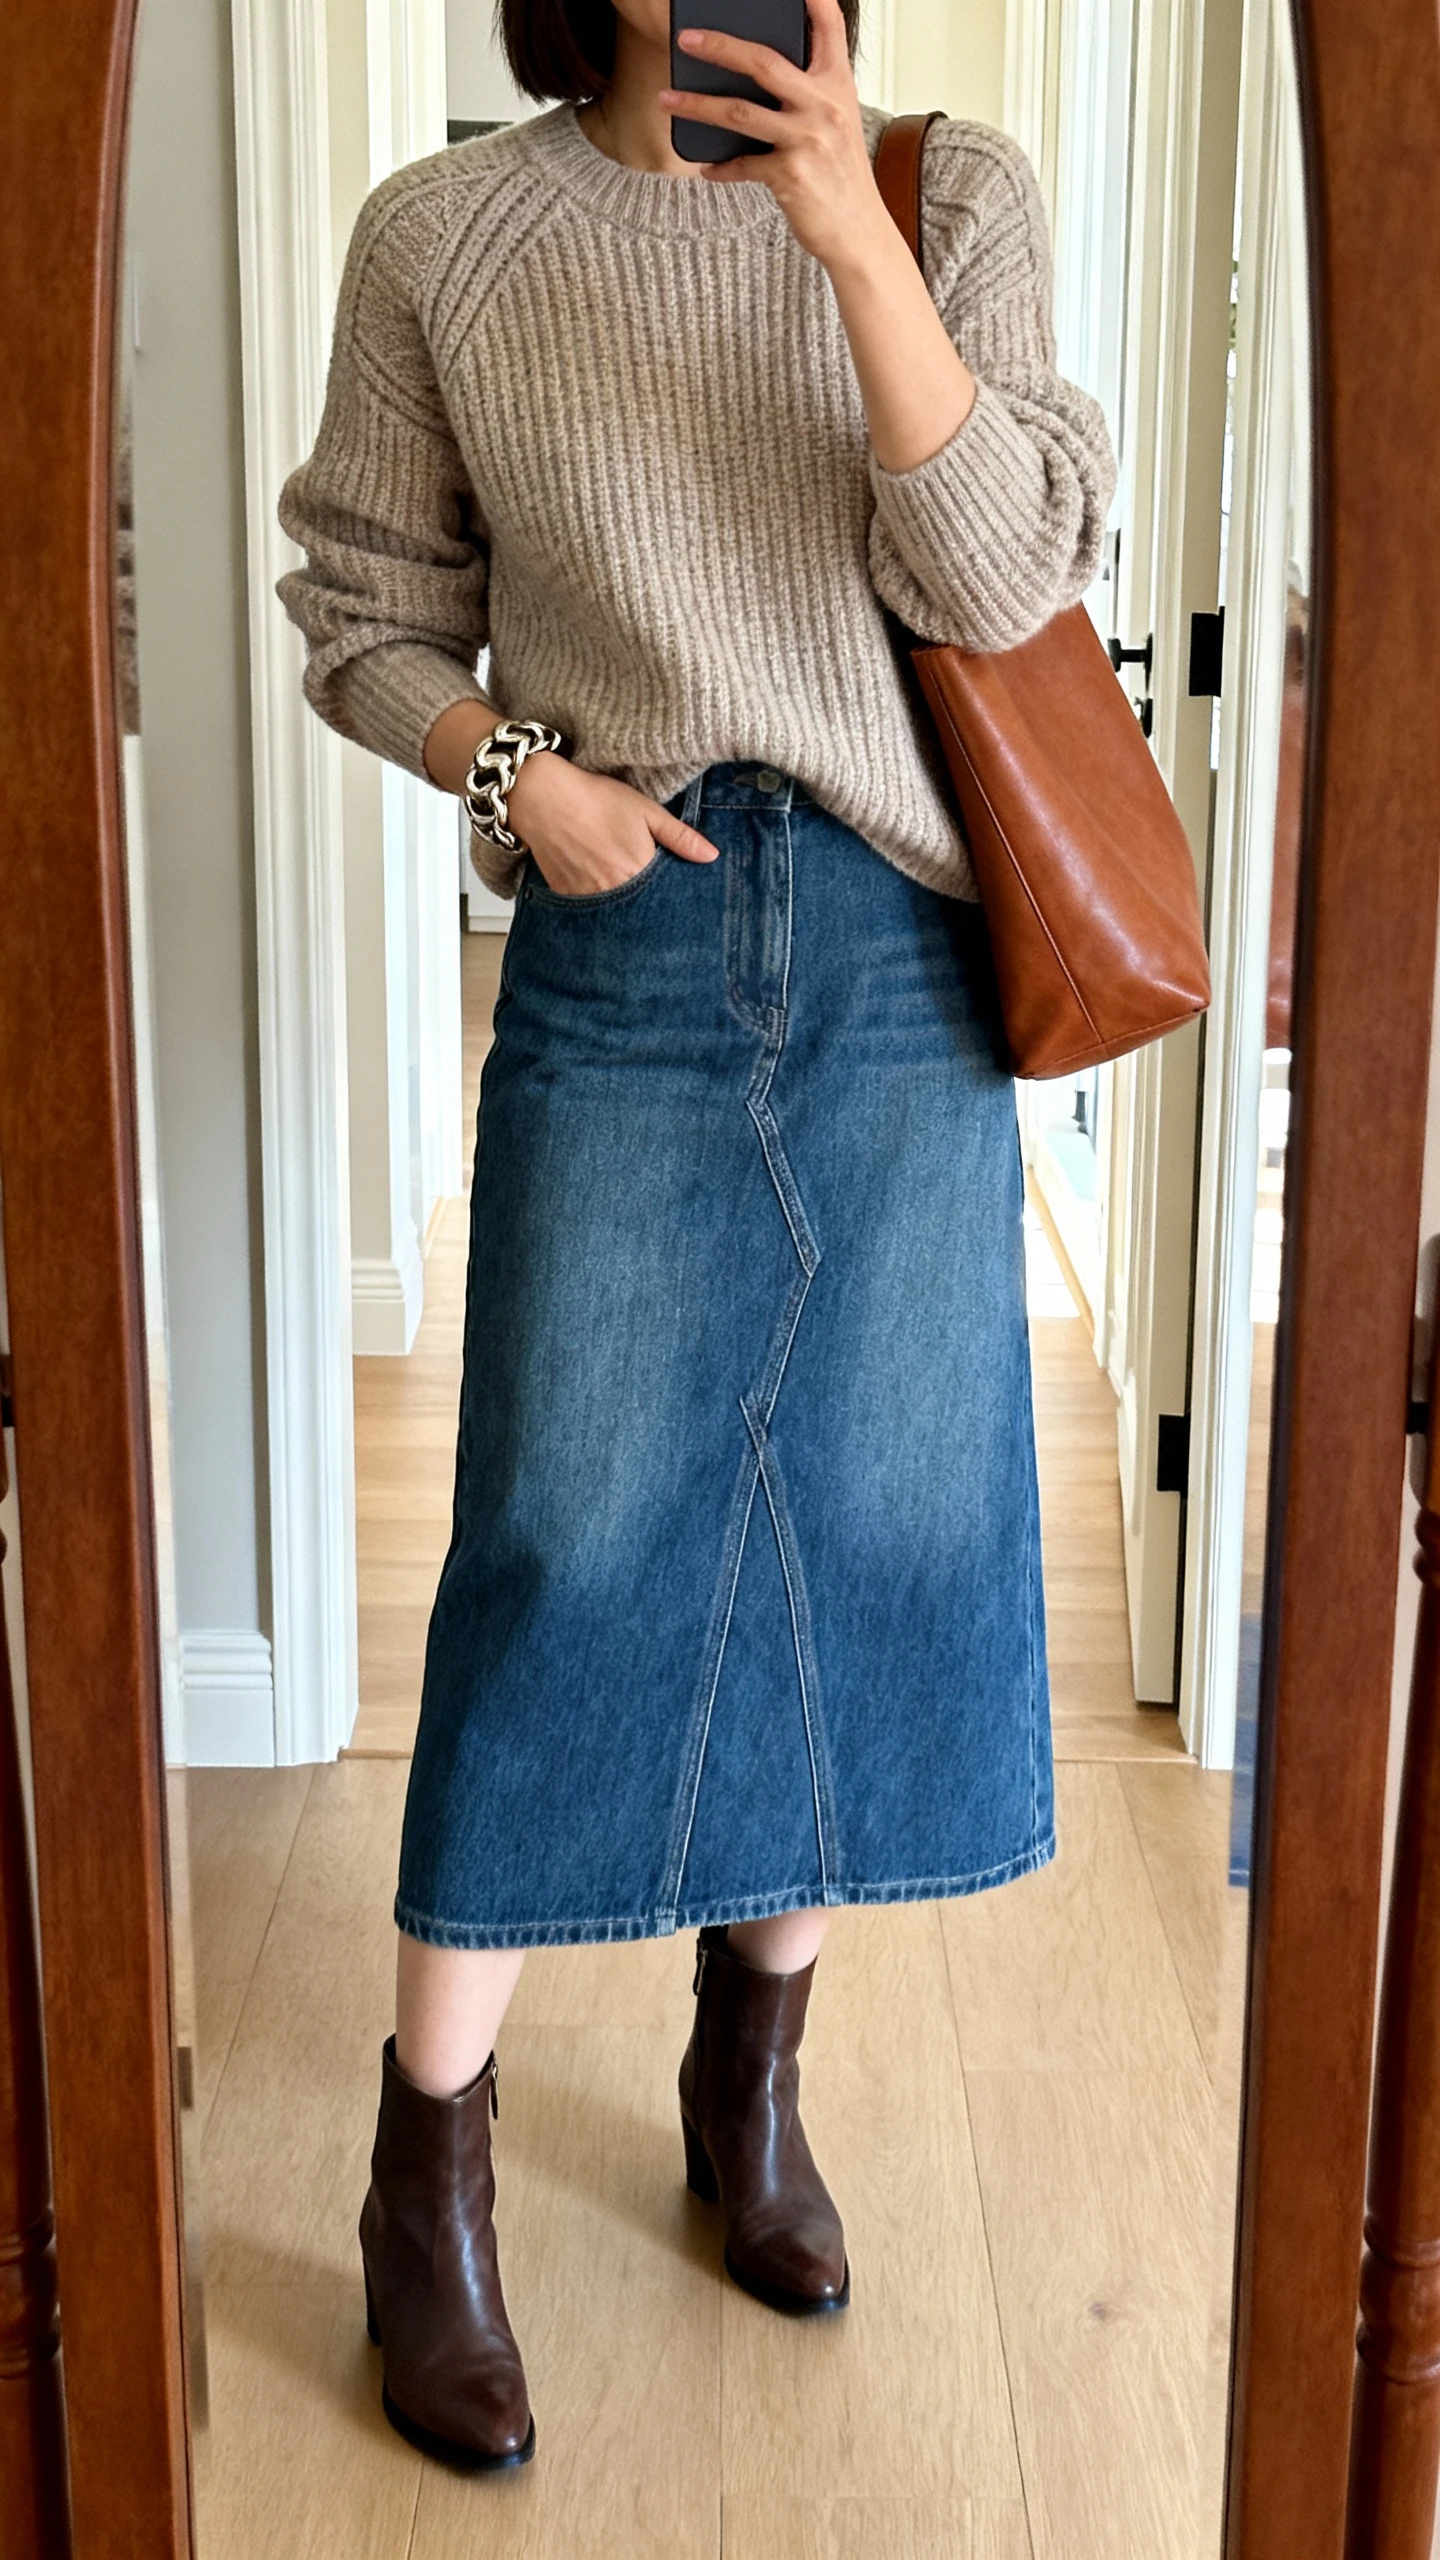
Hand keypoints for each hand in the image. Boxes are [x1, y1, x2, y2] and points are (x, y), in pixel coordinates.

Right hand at [506, 753, 719, 895]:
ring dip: (624, 909)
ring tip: (623, 891)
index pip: (666, 898)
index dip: (672, 898)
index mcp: (640, 871)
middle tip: (648, 895)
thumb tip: (712, 856)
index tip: (675, 895)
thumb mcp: (646, 811)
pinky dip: (599, 906)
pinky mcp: (567, 897)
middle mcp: (615, 891)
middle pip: (641, 912)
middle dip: (649, 907)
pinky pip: (589, 911)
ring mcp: (588, 898)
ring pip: (615, 915)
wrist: (544, 797)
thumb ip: (681, 837)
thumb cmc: (596, 799)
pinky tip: (600, 888)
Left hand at [661, 0, 893, 274]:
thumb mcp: (838, 122)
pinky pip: (741, 164)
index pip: (828, 25)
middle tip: (686, 40)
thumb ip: (809, 93)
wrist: (859, 231)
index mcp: (837, 85)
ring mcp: (807, 140)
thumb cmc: (843, 176)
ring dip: (697, 105)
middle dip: (719, 46)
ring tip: (667, 99)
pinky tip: (707, 168)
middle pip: (763, 62)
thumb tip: (759, 72)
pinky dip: (720, 167)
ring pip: (739, 113)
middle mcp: (824, 106)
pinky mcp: (790, 175)